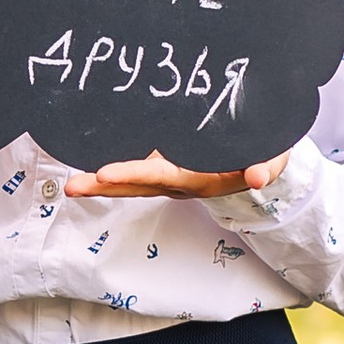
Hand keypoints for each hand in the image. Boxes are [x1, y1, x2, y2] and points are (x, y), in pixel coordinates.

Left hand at [62, 148, 293, 200]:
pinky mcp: (168, 166)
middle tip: (72, 187)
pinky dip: (114, 170)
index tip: (104, 173)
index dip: (132, 173)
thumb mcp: (272, 159)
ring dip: (102, 184)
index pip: (160, 176)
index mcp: (199, 178)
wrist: (264, 163)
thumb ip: (267, 167)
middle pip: (136, 186)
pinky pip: (137, 171)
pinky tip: (91, 165)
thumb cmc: (266, 156)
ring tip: (71, 185)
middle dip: (104, 186)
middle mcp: (179, 181)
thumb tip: (259, 177)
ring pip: (132, 182)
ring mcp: (171, 175)